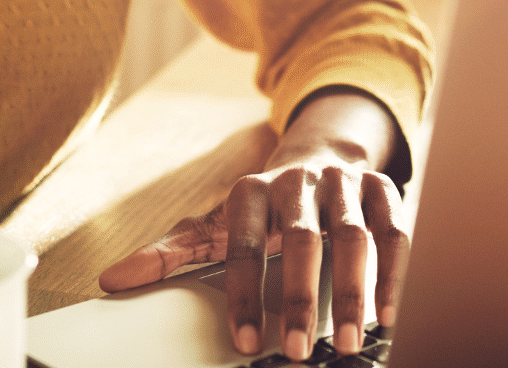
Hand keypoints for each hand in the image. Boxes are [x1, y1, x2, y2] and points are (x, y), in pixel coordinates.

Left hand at [99, 89, 408, 360]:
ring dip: (351, 292)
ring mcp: (344, 183)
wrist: (320, 159)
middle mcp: (298, 181)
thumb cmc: (263, 209)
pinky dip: (394, 274)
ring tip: (347, 341)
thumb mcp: (216, 225)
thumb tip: (112, 279)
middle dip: (300, 298)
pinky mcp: (382, 189)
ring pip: (353, 237)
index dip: (244, 295)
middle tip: (298, 350)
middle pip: (301, 240)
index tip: (245, 342)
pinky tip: (385, 314)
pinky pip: (395, 232)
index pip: (243, 244)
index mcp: (251, 190)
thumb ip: (171, 254)